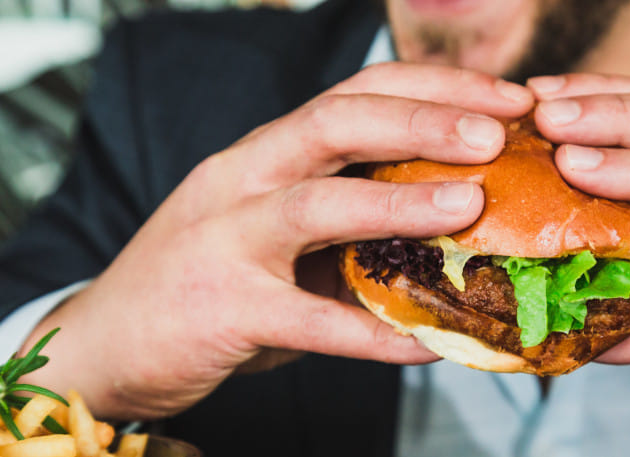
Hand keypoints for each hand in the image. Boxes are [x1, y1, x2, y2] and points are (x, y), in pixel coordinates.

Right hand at [21, 63, 533, 419]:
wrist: (105, 341)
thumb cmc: (209, 278)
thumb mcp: (275, 228)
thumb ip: (346, 217)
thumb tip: (454, 222)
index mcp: (267, 152)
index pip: (356, 93)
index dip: (434, 89)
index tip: (504, 100)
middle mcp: (243, 178)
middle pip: (336, 122)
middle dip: (422, 120)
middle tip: (497, 132)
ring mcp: (225, 240)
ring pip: (315, 205)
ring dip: (398, 201)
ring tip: (469, 205)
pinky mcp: (222, 309)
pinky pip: (309, 322)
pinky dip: (372, 333)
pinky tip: (428, 344)